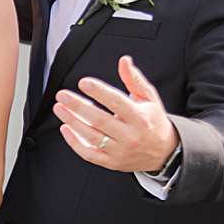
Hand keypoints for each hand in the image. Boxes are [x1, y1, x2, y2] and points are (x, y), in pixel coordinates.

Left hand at [54, 55, 178, 171]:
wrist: (165, 153)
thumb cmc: (153, 121)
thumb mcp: (149, 98)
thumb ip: (134, 79)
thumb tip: (124, 60)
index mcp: (140, 118)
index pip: (117, 103)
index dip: (99, 92)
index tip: (83, 82)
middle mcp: (131, 135)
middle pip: (100, 120)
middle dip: (78, 106)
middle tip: (62, 95)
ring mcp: (121, 151)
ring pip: (92, 136)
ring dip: (72, 121)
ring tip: (59, 108)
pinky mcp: (112, 162)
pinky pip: (90, 154)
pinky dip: (74, 143)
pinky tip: (65, 128)